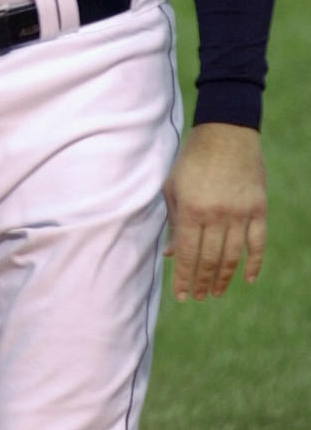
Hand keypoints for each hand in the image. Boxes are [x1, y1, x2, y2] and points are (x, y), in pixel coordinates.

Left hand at [163, 122, 265, 300]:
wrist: (225, 133)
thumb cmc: (192, 159)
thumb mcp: (173, 187)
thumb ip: (173, 221)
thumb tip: (171, 254)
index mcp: (192, 209)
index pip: (188, 254)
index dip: (184, 278)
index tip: (181, 296)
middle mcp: (217, 215)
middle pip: (210, 259)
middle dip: (202, 282)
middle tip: (199, 297)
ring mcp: (240, 213)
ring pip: (233, 256)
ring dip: (224, 278)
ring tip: (215, 293)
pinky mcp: (258, 209)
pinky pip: (258, 243)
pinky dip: (254, 263)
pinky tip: (249, 279)